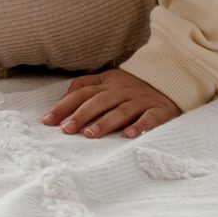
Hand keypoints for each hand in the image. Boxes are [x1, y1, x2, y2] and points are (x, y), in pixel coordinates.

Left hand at [42, 68, 180, 138]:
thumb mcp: (107, 80)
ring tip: (91, 135)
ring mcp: (140, 100)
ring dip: (105, 123)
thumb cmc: (131, 87)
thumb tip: (62, 99)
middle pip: (98, 102)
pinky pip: (149, 118)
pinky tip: (129, 136)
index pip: (81, 93)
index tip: (48, 121)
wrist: (170, 82)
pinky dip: (140, 126)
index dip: (63, 106)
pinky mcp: (159, 110)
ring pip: (121, 111)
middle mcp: (122, 91)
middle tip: (66, 130)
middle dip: (81, 116)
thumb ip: (85, 85)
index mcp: (107, 84)